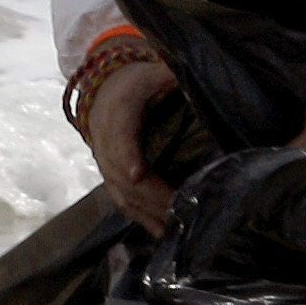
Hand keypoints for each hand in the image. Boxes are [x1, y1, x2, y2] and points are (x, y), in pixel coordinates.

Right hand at [83, 54, 182, 234]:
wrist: (101, 91)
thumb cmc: (134, 82)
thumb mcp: (153, 72)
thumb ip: (173, 76)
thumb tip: (203, 83)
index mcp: (117, 111)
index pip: (119, 136)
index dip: (127, 155)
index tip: (139, 174)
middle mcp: (104, 141)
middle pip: (122, 174)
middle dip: (150, 194)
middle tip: (180, 208)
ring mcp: (104, 163)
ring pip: (121, 192)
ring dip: (148, 211)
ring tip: (176, 225)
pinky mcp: (109, 178)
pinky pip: (121, 201)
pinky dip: (141, 218)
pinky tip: (163, 231)